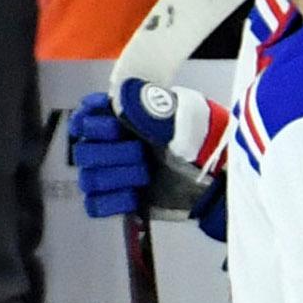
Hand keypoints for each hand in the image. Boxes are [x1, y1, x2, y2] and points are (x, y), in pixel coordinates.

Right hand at [70, 82, 227, 229]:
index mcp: (119, 120)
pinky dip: (113, 201)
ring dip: (116, 177)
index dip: (95, 126)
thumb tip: (124, 96)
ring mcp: (112, 174)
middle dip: (111, 154)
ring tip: (143, 175)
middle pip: (83, 152)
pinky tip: (133, 195)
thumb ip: (150, 107)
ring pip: (89, 179)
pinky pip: (96, 205)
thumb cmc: (200, 141)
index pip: (84, 119)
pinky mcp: (119, 199)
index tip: (116, 129)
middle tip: (139, 154)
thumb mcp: (180, 117)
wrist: (218, 176)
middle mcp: (109, 146)